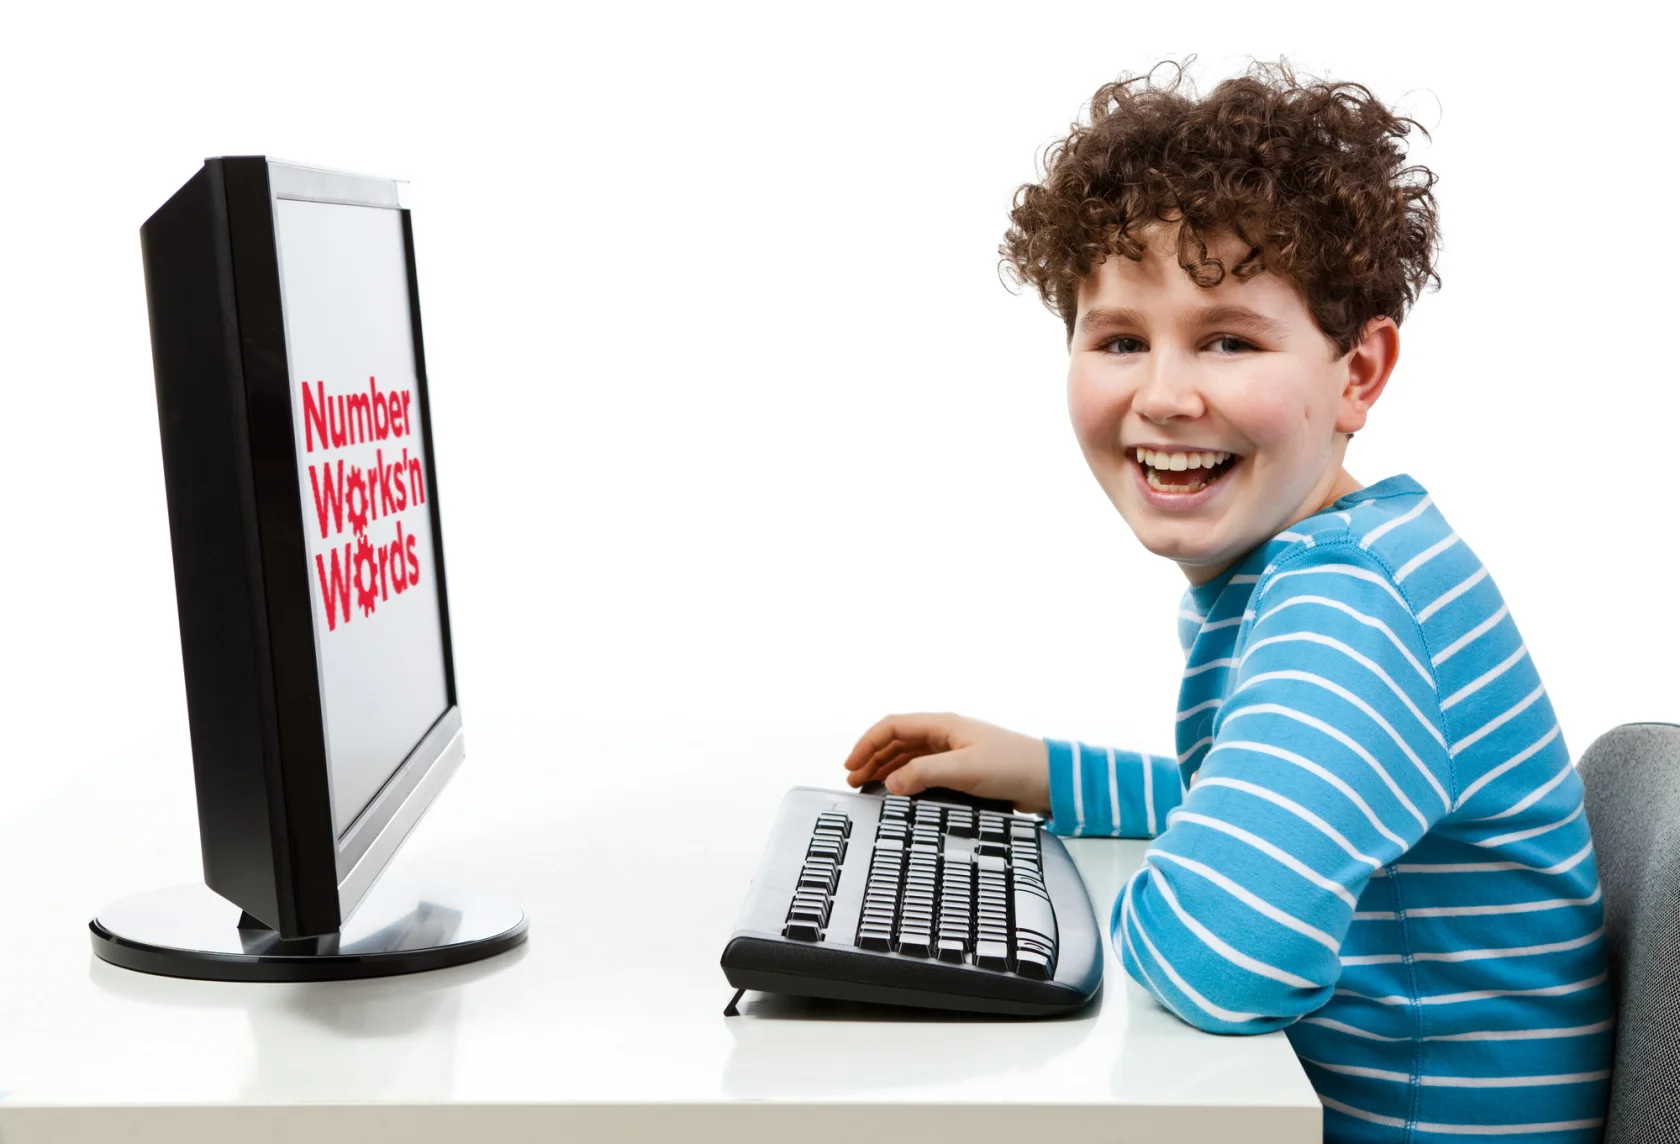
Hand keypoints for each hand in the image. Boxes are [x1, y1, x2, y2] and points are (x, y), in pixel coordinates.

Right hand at [842, 712, 1050, 813]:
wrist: (1048, 779)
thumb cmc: (1012, 766)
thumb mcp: (964, 770)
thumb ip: (924, 774)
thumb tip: (890, 784)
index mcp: (943, 725)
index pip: (892, 726)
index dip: (867, 743)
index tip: (850, 766)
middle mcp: (945, 734)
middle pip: (897, 741)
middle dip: (872, 758)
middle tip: (854, 782)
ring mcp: (953, 751)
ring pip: (909, 756)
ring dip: (887, 770)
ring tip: (869, 788)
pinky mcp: (962, 769)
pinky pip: (924, 770)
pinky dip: (906, 779)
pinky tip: (899, 793)